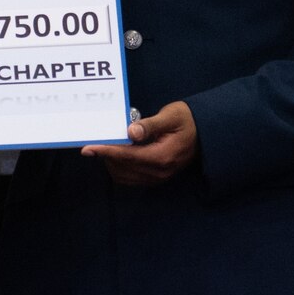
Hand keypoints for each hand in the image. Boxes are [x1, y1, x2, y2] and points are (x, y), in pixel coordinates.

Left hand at [80, 101, 198, 185]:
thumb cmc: (187, 121)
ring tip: (107, 146)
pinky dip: (119, 168)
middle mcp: (159, 172)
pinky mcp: (156, 178)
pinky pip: (131, 178)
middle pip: (123, 168)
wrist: (205, 133)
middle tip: (97, 141)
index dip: (106, 152)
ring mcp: (158, 178)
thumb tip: (131, 132)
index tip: (89, 148)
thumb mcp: (171, 116)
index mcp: (163, 157)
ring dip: (112, 162)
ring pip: (124, 176)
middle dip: (106, 156)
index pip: (128, 157)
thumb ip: (150, 125)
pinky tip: (117, 154)